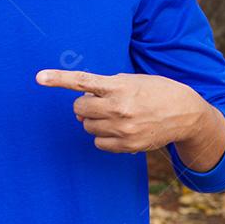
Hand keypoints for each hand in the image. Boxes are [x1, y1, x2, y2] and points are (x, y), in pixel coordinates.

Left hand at [35, 69, 209, 153]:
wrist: (185, 113)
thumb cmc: (156, 91)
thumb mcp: (133, 80)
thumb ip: (106, 86)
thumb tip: (82, 100)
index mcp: (119, 86)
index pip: (82, 81)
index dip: (58, 79)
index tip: (38, 77)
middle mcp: (118, 108)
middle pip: (79, 108)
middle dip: (84, 105)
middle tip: (100, 102)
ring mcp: (122, 129)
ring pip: (87, 126)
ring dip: (94, 120)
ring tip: (114, 115)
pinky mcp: (127, 146)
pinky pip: (97, 142)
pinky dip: (102, 136)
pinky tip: (119, 129)